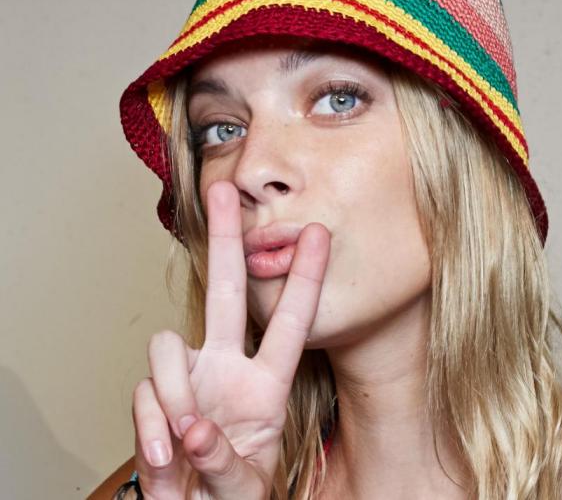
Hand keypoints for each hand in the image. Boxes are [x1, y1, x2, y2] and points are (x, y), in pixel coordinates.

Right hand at [130, 180, 330, 498]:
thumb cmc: (229, 493)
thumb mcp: (246, 482)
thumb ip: (224, 460)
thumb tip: (192, 428)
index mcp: (267, 382)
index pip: (291, 321)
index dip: (305, 278)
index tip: (319, 233)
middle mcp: (226, 367)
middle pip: (224, 290)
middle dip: (226, 239)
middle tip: (223, 191)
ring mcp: (188, 379)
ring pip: (167, 346)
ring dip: (174, 394)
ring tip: (186, 440)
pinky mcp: (152, 398)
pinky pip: (144, 393)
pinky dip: (152, 427)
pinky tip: (167, 456)